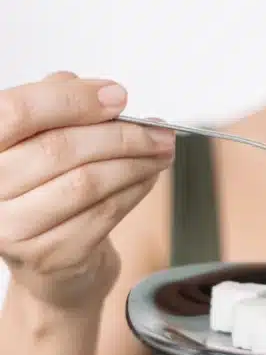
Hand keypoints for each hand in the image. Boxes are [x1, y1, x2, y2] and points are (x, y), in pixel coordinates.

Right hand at [0, 72, 174, 310]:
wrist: (51, 266)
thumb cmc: (45, 192)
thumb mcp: (41, 143)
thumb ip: (56, 108)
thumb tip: (95, 89)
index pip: (16, 111)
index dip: (71, 99)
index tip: (118, 96)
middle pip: (60, 148)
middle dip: (121, 134)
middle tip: (158, 129)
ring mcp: (14, 229)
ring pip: (88, 182)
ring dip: (136, 162)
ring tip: (161, 150)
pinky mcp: (51, 256)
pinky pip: (105, 212)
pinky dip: (136, 189)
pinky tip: (149, 177)